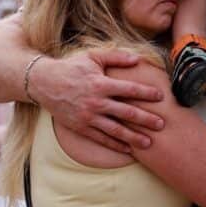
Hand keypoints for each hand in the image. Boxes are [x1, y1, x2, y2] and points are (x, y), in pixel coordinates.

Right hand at [31, 49, 163, 152]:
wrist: (43, 83)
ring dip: (133, 137)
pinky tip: (128, 149)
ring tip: (149, 143)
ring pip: (115, 130)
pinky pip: (101, 138)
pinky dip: (115, 145)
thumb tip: (138, 58)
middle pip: (126, 112)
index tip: (162, 96)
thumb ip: (116, 57)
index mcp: (101, 84)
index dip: (147, 93)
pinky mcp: (80, 127)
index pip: (130, 89)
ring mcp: (88, 117)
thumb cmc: (72, 67)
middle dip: (146, 119)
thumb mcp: (93, 57)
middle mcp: (96, 102)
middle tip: (162, 124)